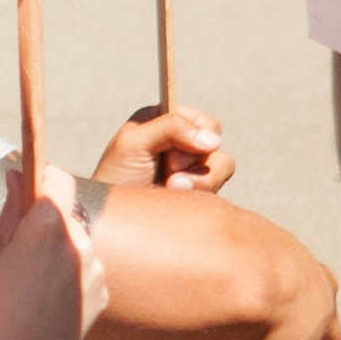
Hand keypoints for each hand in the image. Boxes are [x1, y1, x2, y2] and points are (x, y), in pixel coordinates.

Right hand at [0, 157, 106, 339]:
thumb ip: (11, 208)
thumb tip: (16, 174)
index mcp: (48, 224)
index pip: (60, 180)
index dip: (47, 179)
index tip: (35, 187)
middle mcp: (79, 241)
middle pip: (68, 217)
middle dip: (50, 225)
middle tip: (24, 251)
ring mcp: (95, 269)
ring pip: (79, 247)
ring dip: (63, 254)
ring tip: (36, 285)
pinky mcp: (103, 293)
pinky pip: (88, 274)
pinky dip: (74, 280)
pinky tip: (51, 302)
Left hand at [96, 100, 234, 196]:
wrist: (117, 219)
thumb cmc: (116, 177)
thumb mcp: (135, 143)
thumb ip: (171, 128)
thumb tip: (213, 140)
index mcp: (164, 120)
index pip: (201, 121)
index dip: (194, 136)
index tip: (171, 156)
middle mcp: (182, 141)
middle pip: (215, 141)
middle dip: (194, 161)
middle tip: (169, 172)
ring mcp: (192, 167)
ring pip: (224, 164)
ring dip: (200, 180)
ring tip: (171, 187)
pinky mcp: (199, 190)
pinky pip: (218, 187)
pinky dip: (201, 192)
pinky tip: (178, 197)